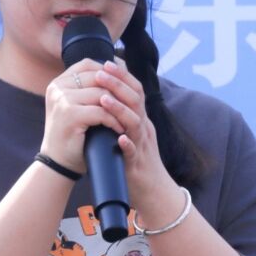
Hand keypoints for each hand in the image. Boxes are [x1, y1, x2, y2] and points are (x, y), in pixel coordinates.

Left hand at [80, 58, 184, 226]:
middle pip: (135, 100)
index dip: (122, 76)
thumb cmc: (136, 164)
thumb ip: (121, 119)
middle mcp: (144, 129)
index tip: (105, 63)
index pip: (134, 91)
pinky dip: (127, 145)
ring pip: (134, 123)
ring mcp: (142, 146)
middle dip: (118, 84)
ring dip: (120, 110)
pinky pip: (134, 153)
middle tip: (101, 71)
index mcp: (141, 120)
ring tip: (104, 99)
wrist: (153, 192)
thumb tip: (104, 101)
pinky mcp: (138, 165)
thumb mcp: (130, 135)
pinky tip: (118, 139)